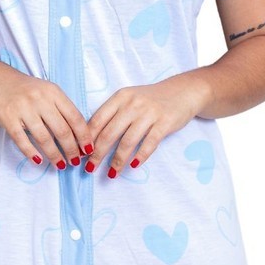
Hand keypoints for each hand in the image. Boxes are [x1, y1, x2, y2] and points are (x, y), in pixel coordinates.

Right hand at [0, 57, 92, 168]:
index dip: (84, 136)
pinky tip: (39, 161)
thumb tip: (79, 135)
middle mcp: (40, 100)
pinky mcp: (8, 118)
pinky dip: (31, 153)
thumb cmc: (26, 89)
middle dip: (71, 149)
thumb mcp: (48, 92)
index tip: (88, 149)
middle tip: (75, 161)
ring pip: (44, 138)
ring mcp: (23, 109)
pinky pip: (22, 140)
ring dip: (55, 155)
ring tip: (61, 165)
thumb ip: (62, 108)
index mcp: (54, 92)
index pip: (75, 117)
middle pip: (62, 130)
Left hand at [87, 74, 209, 176]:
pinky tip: (134, 166)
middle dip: (98, 154)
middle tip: (90, 168)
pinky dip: (140, 156)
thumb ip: (113, 114)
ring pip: (128, 141)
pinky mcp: (165, 123)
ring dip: (118, 160)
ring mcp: (149, 113)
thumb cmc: (152, 99)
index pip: (98, 120)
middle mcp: (133, 104)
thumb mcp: (130, 99)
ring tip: (112, 173)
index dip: (87, 139)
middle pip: (110, 133)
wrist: (183, 91)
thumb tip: (92, 139)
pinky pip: (149, 143)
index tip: (81, 154)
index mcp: (120, 97)